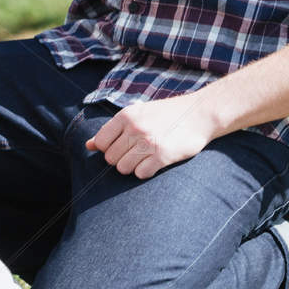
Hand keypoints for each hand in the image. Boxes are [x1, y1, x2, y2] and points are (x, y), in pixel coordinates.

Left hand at [85, 92, 218, 179]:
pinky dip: (146, 171)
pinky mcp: (162, 156)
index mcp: (126, 115)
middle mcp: (135, 128)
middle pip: (111, 158)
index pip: (101, 142)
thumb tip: (88, 146)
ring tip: (145, 157)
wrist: (200, 114)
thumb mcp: (138, 114)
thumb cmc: (167, 114)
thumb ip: (113, 129)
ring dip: (132, 166)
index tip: (122, 146)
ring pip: (123, 168)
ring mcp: (148, 142)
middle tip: (137, 152)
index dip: (109, 148)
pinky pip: (140, 174)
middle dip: (121, 159)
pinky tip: (155, 162)